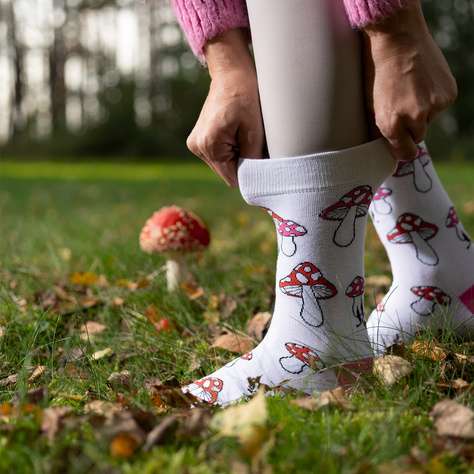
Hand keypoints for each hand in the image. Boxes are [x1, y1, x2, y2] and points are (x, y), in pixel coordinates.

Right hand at [186, 29, 264, 186]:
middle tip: (250, 141)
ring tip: (241, 134)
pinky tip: (233, 133)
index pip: (232, 178)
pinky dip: (229, 150)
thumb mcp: (255, 131)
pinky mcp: (197, 140)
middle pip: (226, 173)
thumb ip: (253, 159)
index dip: (248, 173)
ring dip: (235, 155)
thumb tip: (255, 180)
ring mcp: (195, 144)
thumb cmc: (245, 97)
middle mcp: (197, 147)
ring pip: (223, 165)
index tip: (259, 160)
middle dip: (241, 162)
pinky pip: (218, 156)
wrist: (230, 75)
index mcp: (209, 145)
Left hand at [362, 1, 456, 160]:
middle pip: (417, 138)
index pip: (405, 153)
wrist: (397, 38)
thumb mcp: (369, 105)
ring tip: (409, 91)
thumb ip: (377, 130)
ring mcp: (434, 105)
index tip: (398, 144)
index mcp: (391, 123)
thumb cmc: (377, 72)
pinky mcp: (448, 94)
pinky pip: (439, 107)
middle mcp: (415, 118)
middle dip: (409, 129)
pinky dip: (432, 99)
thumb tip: (382, 148)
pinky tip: (420, 84)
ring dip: (420, 113)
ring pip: (428, 122)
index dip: (401, 149)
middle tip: (400, 108)